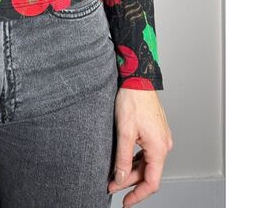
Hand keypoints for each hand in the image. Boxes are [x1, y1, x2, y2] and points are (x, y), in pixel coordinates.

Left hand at [108, 88, 172, 205]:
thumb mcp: (124, 132)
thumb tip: (119, 178)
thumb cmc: (132, 100)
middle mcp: (163, 145)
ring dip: (131, 170)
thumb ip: (122, 158)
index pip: (151, 182)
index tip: (125, 201)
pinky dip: (135, 159)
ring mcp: (160, 138)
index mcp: (159, 148)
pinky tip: (123, 161)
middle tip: (111, 185)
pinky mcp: (155, 131)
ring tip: (114, 175)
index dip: (137, 194)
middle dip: (129, 182)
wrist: (137, 79)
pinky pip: (147, 152)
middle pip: (148, 172)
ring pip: (147, 162)